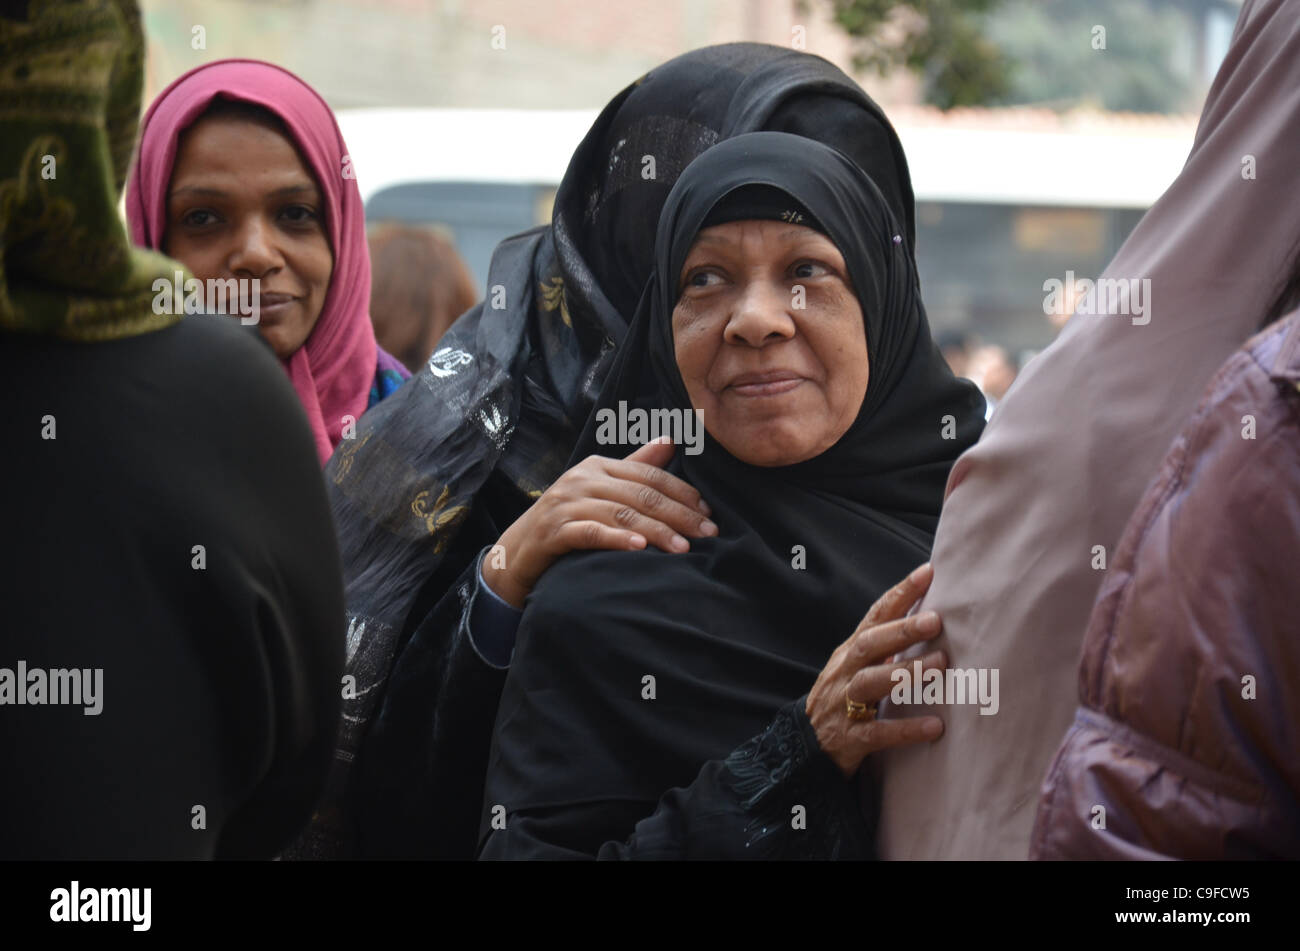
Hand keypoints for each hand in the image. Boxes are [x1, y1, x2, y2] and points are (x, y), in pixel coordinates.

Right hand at [482, 437, 715, 607]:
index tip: (708, 512)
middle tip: (708, 533)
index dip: (682, 492)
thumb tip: (672, 440)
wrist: (517, 550)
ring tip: (683, 548)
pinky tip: (639, 549)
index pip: (649, 475)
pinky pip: (590, 532)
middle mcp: (583, 479)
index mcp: (598, 466)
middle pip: (640, 495)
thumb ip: (636, 467)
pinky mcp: (554, 530)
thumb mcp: (600, 489)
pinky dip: (616, 539)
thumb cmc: (567, 518)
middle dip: (679, 514)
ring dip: (656, 531)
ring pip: (621, 514)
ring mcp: (567, 504)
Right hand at [805, 562, 945, 777]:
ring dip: (906, 672)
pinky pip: (878, 733)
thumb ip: (884, 648)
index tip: (927, 572)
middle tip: (936, 620)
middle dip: (902, 630)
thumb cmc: (842, 701)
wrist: (803, 748)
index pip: (875, 615)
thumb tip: (928, 617)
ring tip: (941, 664)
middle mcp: (844, 673)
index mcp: (849, 652)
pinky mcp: (849, 739)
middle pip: (869, 644)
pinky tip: (935, 726)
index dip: (900, 593)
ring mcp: (843, 705)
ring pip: (871, 683)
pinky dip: (906, 728)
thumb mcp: (855, 668)